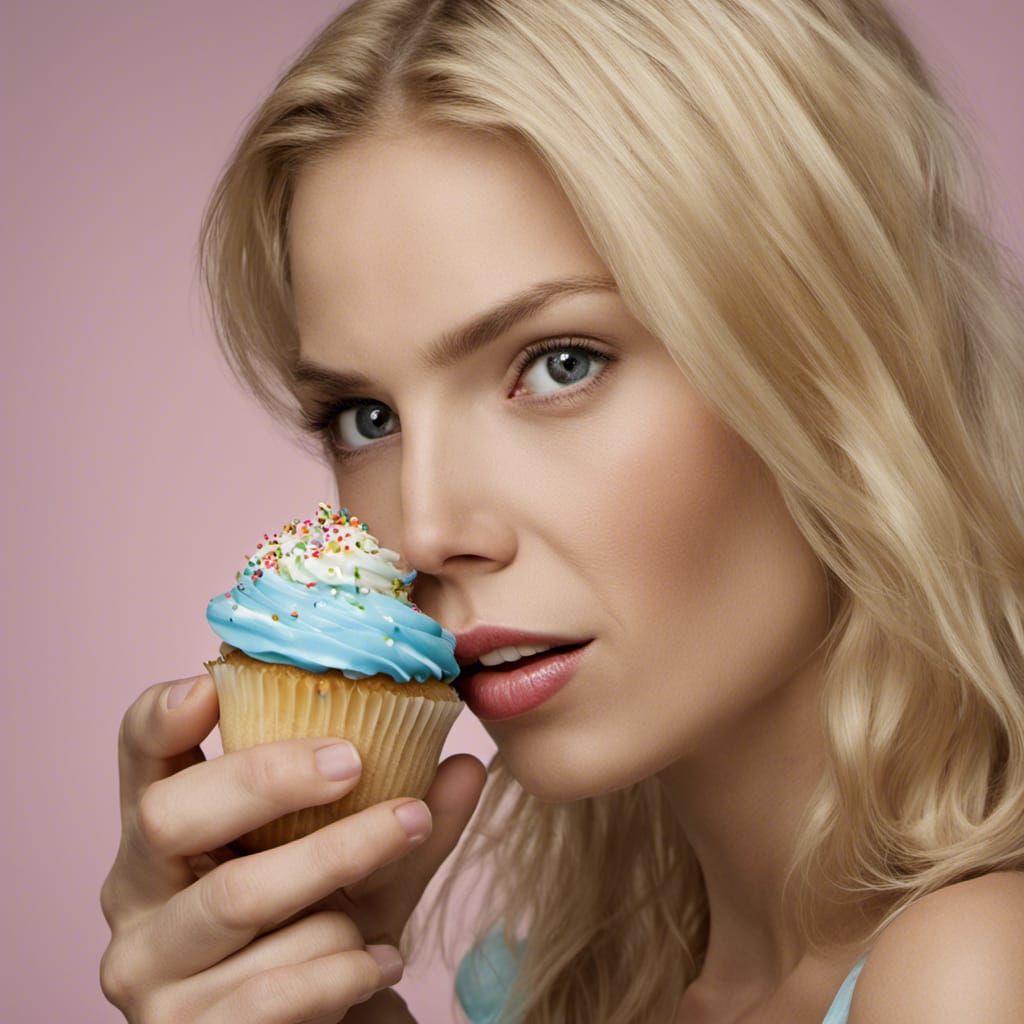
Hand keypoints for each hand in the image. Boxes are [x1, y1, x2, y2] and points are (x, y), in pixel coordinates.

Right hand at [99, 671, 486, 1022]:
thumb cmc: (323, 929)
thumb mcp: (364, 865)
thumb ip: (406, 814)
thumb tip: (465, 765)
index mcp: (166, 830)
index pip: (139, 754)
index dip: (161, 713)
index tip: (214, 683)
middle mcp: (136, 896)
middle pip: (171, 816)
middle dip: (268, 778)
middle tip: (352, 760)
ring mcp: (149, 972)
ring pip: (236, 897)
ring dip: (337, 863)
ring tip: (402, 845)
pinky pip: (267, 989)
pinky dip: (341, 965)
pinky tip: (382, 958)